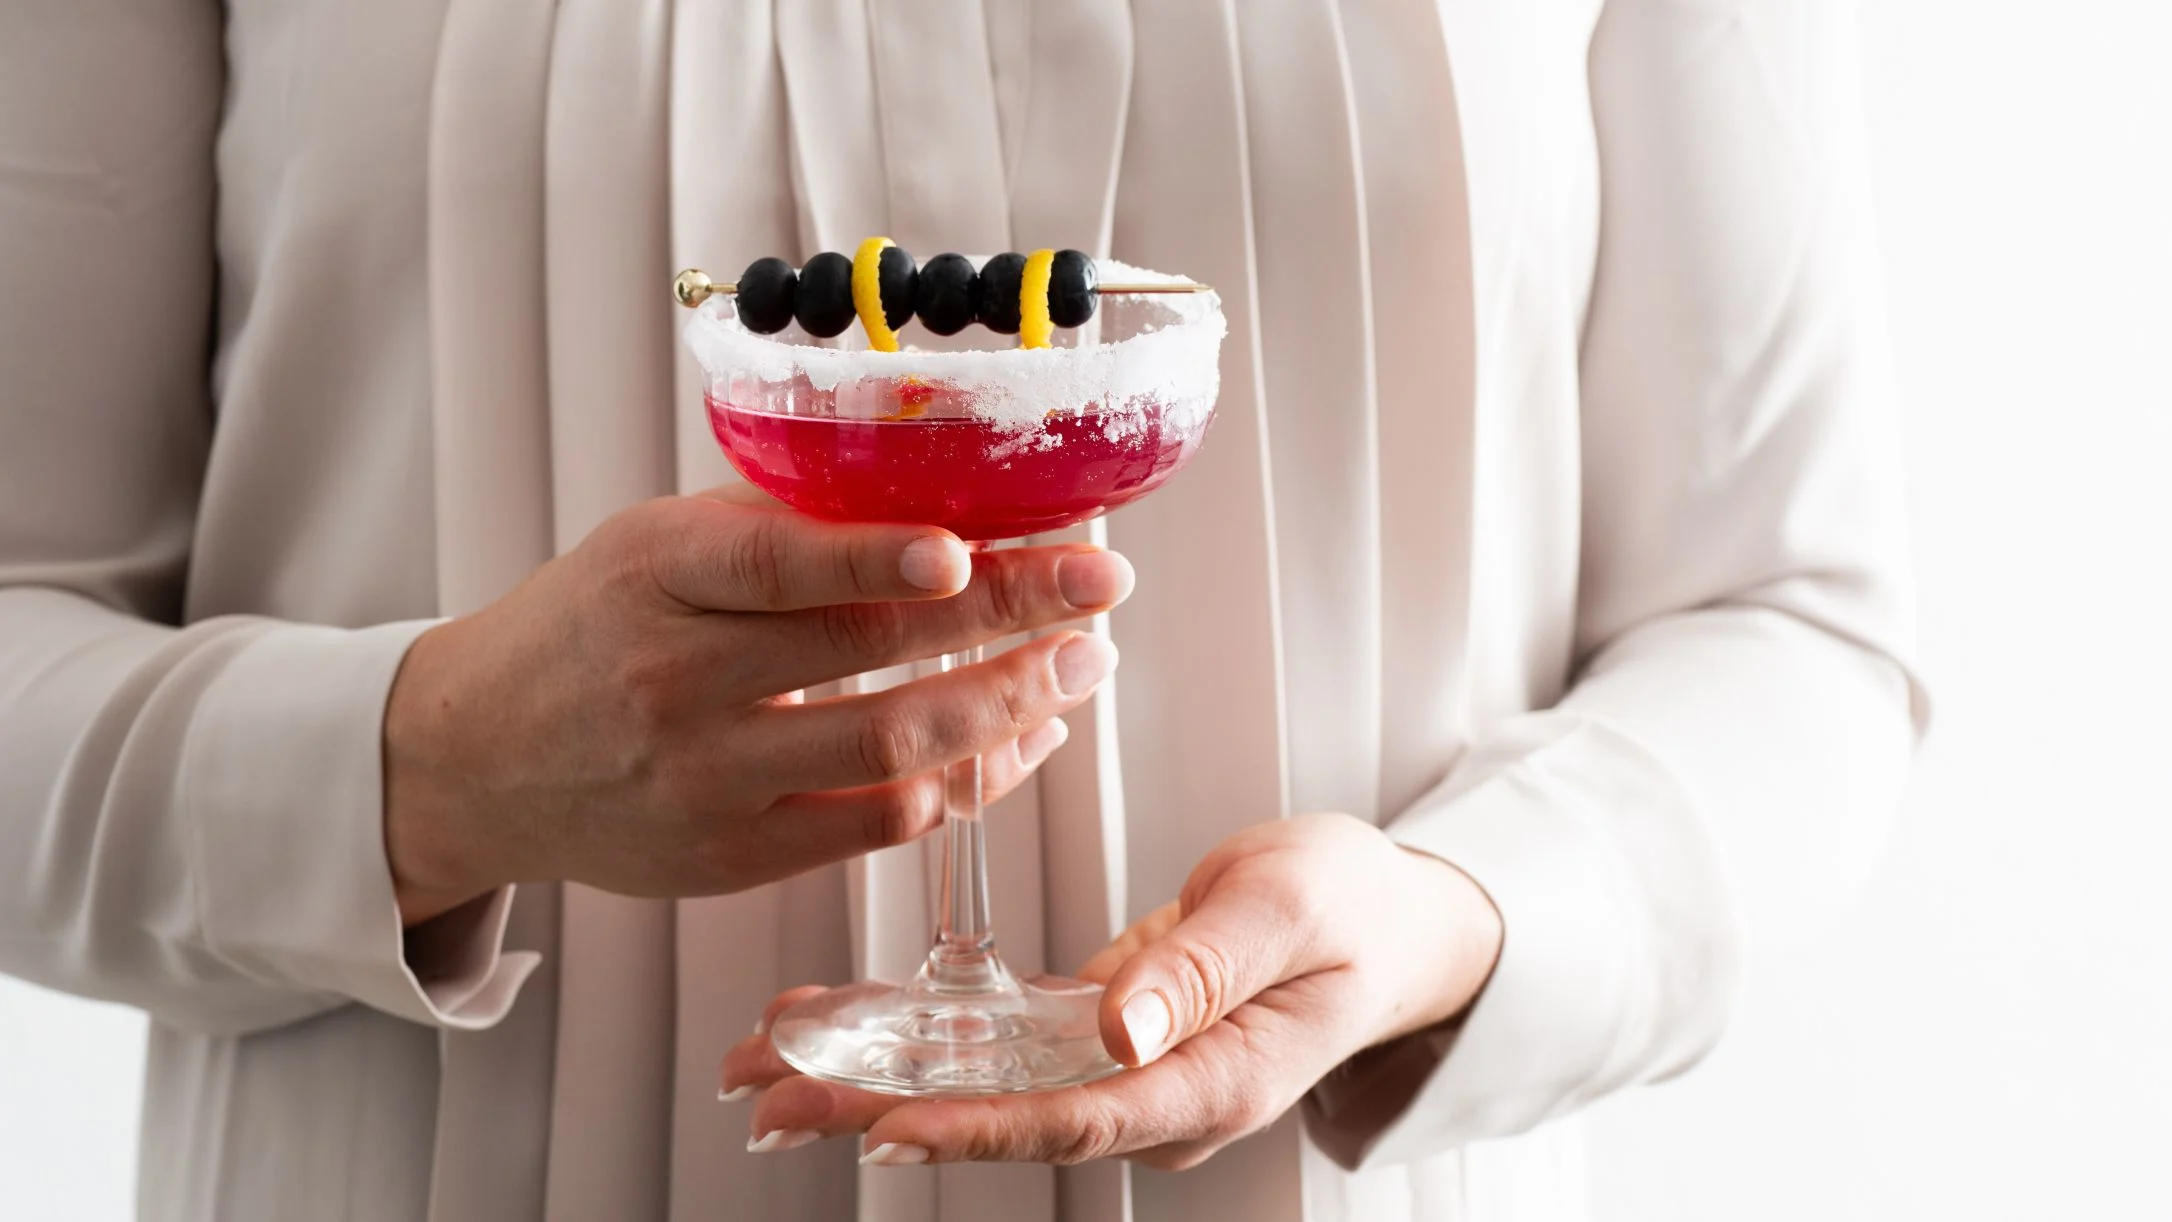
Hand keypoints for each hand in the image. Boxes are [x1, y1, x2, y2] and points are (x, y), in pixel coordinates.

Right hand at [383, 486, 1132, 923]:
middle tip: (1099, 587)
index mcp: (653, 574)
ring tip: (1081, 665)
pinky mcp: (735, 857)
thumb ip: (779, 527)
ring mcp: (706, 780)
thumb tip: (943, 497)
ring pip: (890, 752)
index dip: (879, 558)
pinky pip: (883, 823)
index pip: (777, 567)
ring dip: (1009, 706)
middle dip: (1005, 617)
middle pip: (863, 655)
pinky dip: (971, 779)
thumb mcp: (654, 545)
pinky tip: (1024, 736)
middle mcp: (674, 681)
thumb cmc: (591, 627)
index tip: (973, 547)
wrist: (475, 758)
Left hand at [721, 813, 1502, 1167]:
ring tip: (764, 1060)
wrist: (1384, 917)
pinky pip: (997, 1043)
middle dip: (880, 1109)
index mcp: (1212, 1081)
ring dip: (874, 1073)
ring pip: (983, 1084)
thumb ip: (1207, 969)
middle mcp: (1155, 1094)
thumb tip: (1121, 1033)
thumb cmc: (1352, 905)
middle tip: (769, 1097)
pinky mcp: (1100, 1033)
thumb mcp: (1291, 909)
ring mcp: (1123, 1070)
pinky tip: (840, 1019)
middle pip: (1003, 1116)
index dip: (974, 1128)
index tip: (881, 1126)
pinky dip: (918, 1030)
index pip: (1077, 1119)